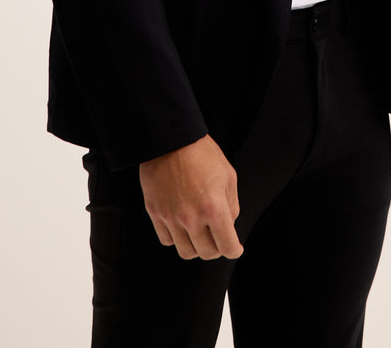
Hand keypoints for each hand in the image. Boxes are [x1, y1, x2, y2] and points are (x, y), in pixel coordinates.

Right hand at [139, 135, 243, 259]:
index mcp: (214, 208)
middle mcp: (192, 218)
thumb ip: (231, 205)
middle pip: (207, 253)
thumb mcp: (228, 175)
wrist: (171, 138)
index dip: (234, 250)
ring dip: (196, 246)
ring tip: (200, 232)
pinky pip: (167, 240)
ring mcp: (171, 217)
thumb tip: (228, 225)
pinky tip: (182, 225)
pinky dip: (177, 237)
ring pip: (186, 251)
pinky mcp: (155, 213)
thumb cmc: (201, 153)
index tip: (235, 248)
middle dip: (217, 247)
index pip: (227, 246)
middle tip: (218, 237)